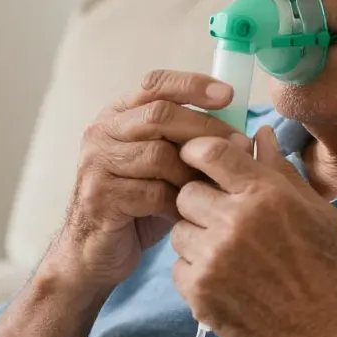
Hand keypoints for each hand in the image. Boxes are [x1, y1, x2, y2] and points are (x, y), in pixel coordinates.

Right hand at [49, 69, 250, 291]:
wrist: (94, 252)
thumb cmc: (137, 206)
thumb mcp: (161, 167)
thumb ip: (186, 143)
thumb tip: (242, 132)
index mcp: (117, 116)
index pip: (155, 84)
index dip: (193, 84)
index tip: (228, 95)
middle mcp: (101, 132)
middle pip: (159, 115)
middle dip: (206, 129)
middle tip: (240, 146)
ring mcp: (97, 163)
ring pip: (158, 155)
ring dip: (193, 173)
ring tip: (213, 189)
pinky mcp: (101, 196)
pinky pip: (152, 192)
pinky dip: (179, 203)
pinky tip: (189, 214)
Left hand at [171, 125, 336, 336]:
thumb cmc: (327, 270)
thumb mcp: (316, 211)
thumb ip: (281, 170)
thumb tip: (259, 133)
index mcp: (265, 194)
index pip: (209, 152)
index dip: (198, 152)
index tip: (199, 160)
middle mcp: (234, 221)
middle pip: (186, 192)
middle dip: (200, 201)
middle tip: (223, 220)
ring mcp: (213, 258)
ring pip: (179, 231)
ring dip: (197, 238)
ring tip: (229, 255)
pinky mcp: (199, 291)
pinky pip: (178, 267)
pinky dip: (196, 272)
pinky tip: (226, 281)